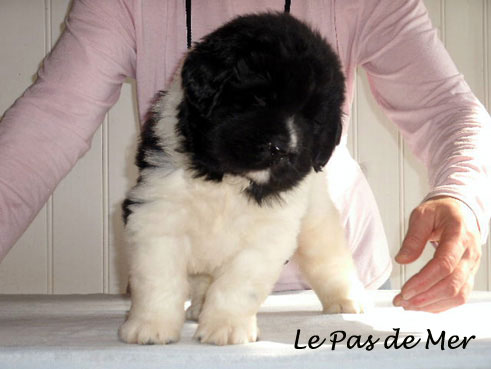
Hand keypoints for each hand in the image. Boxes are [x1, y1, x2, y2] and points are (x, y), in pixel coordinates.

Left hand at [393, 196, 480, 312]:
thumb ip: (413, 237)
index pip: (444, 264)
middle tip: (402, 301)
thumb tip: (402, 259)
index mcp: (459, 235)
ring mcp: (472, 267)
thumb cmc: (442, 211)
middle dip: (425, 297)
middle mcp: (470, 254)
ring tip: (408, 305)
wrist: (461, 211)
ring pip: (457, 295)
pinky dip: (440, 305)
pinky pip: (459, 296)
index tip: (406, 290)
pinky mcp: (469, 275)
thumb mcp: (422, 215)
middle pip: (451, 284)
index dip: (424, 281)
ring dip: (431, 304)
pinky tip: (423, 305)